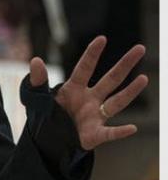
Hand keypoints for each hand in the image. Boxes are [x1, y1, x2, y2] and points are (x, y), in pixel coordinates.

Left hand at [31, 36, 147, 150]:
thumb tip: (36, 60)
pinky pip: (110, 133)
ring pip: (117, 102)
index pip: (84, 68)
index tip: (102, 38)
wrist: (48, 142)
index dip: (92, 54)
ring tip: (144, 79)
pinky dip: (120, 132)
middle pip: (110, 79)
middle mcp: (90, 99)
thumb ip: (37, 81)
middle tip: (140, 48)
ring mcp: (95, 116)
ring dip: (130, 92)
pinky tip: (132, 128)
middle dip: (124, 65)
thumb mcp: (37, 98)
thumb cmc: (46, 116)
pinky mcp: (95, 134)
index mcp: (74, 89)